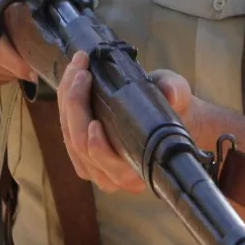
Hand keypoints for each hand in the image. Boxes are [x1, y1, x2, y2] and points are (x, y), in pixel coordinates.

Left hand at [60, 50, 193, 193]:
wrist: (170, 115)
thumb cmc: (175, 109)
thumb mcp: (179, 96)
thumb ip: (176, 94)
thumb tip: (171, 94)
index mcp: (139, 169)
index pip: (109, 164)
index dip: (98, 147)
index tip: (96, 122)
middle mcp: (114, 176)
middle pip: (81, 145)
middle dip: (76, 105)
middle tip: (82, 72)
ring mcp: (94, 168)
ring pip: (69, 137)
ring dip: (67, 99)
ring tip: (76, 68)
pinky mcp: (81, 154)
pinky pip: (65, 131)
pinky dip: (64, 104)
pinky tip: (70, 81)